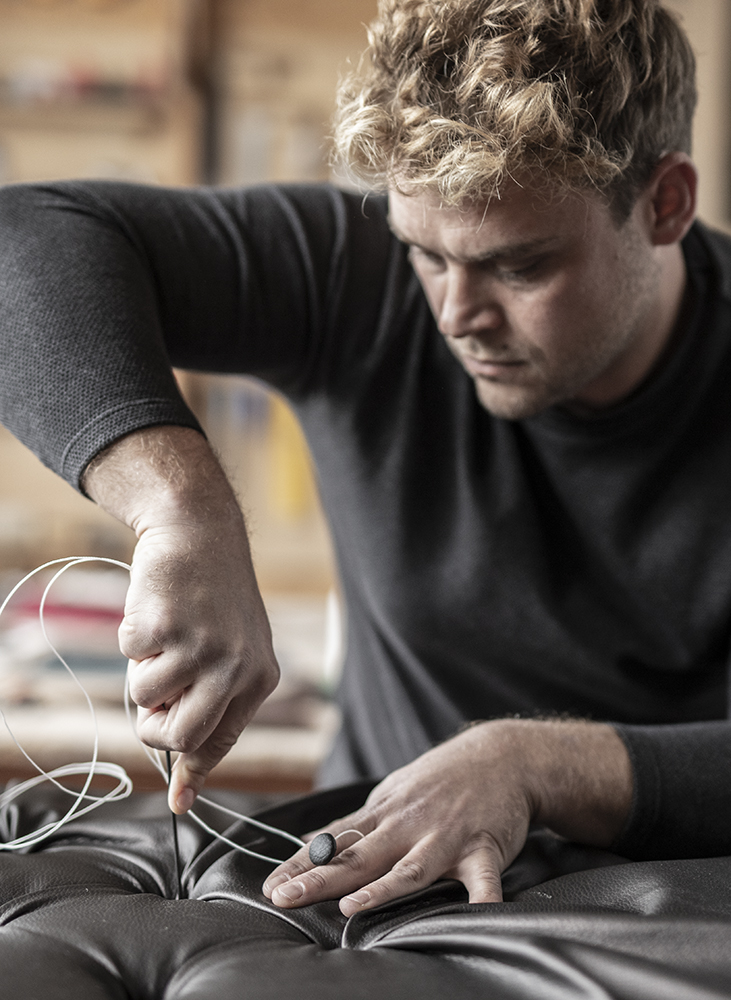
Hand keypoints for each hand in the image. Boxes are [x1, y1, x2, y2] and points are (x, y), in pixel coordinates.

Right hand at [83, 426, 278, 812]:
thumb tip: (186, 790)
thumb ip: (212, 708)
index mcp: (259, 677)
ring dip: (142, 670)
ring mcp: (200, 646)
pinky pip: (129, 657)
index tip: (180, 802)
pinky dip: (132, 637)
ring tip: (164, 634)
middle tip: (152, 702)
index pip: (221, 742)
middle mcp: (235, 667)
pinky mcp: (165, 626)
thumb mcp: (231, 651)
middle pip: (180, 737)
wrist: (200, 532)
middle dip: (154, 727)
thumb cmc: (212, 598)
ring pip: (146, 698)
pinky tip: (157, 608)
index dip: (193, 772)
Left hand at [262, 719, 631, 914]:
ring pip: (410, 868)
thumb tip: (312, 842)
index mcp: (385, 813)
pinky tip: (479, 914)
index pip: (334, 842)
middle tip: (284, 898)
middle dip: (319, 879)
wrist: (502, 755)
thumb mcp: (394, 792)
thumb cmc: (442, 779)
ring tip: (351, 907)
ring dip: (381, 888)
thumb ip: (359, 822)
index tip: (270, 886)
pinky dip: (483, 895)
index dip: (300, 864)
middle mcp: (409, 824)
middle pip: (359, 856)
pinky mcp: (484, 847)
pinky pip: (484, 876)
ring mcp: (446, 836)